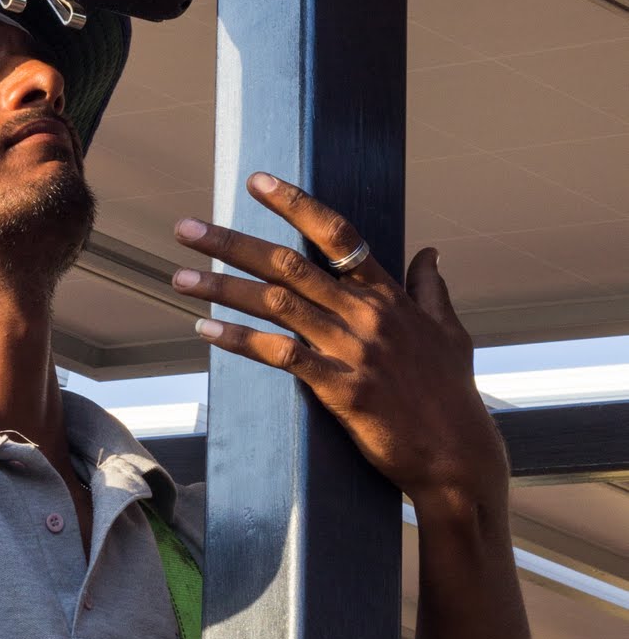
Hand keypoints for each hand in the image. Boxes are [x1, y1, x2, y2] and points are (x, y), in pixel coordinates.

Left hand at [172, 173, 507, 513]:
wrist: (458, 457)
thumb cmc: (452, 394)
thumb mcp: (451, 332)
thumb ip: (432, 288)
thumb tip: (430, 250)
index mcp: (389, 296)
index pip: (336, 234)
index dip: (295, 204)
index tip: (257, 181)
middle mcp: (367, 315)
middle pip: (289, 265)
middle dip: (232, 244)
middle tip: (186, 229)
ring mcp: (353, 351)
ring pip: (276, 305)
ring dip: (222, 289)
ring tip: (180, 278)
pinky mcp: (342, 390)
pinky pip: (282, 356)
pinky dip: (240, 341)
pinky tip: (206, 331)